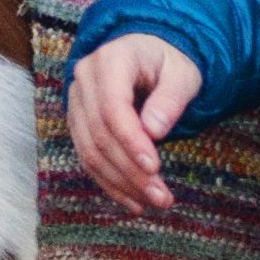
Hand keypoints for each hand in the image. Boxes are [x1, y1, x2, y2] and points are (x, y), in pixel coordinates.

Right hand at [68, 35, 201, 215]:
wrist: (149, 57)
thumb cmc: (169, 64)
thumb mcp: (182, 74)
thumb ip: (171, 98)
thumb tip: (154, 131)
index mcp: (111, 60)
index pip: (112, 106)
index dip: (131, 141)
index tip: (155, 167)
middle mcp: (85, 79)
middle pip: (99, 134)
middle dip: (130, 171)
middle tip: (161, 196)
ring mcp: (77, 102)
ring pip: (90, 151)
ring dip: (121, 183)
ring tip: (153, 202)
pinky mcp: (78, 123)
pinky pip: (88, 158)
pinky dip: (110, 183)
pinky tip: (133, 201)